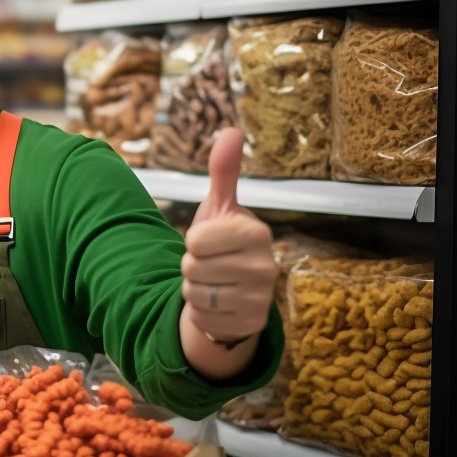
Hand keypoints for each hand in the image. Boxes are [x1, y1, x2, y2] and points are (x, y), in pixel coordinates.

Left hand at [180, 128, 277, 342]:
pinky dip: (201, 315)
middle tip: (211, 265)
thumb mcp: (220, 208)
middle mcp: (265, 267)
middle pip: (191, 268)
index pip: (195, 240)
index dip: (193, 242)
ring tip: (214, 284)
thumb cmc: (223, 245)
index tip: (209, 242)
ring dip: (194, 291)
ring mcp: (261, 300)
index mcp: (256, 233)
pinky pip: (201, 320)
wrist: (236, 291)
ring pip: (194, 295)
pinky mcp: (251, 326)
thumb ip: (223, 173)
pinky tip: (218, 306)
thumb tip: (231, 130)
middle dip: (191, 267)